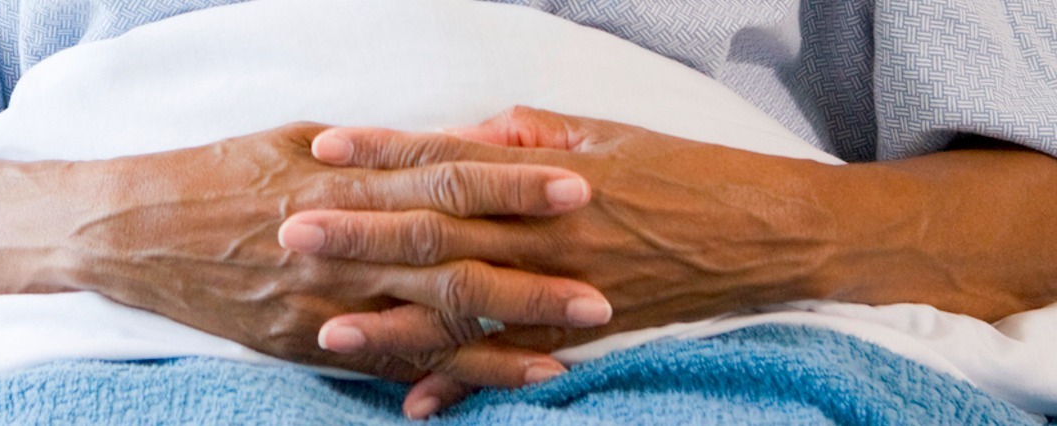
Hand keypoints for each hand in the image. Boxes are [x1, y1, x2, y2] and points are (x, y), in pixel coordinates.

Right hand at [58, 122, 612, 391]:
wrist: (135, 231)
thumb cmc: (219, 173)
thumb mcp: (295, 140)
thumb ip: (376, 151)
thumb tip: (451, 145)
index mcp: (345, 182)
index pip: (445, 180)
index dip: (513, 185)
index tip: (576, 184)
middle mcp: (342, 245)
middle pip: (453, 260)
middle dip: (531, 274)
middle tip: (604, 285)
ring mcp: (326, 300)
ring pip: (427, 322)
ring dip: (502, 336)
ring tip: (569, 345)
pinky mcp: (307, 342)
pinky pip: (384, 361)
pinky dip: (442, 375)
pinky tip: (489, 382)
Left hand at [286, 107, 844, 414]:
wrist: (765, 232)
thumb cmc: (686, 172)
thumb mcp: (608, 134)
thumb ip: (531, 134)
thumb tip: (470, 131)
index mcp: (547, 173)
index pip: (450, 159)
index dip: (386, 152)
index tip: (327, 149)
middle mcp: (546, 230)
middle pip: (439, 230)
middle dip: (361, 231)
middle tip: (291, 230)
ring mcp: (564, 287)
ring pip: (465, 306)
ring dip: (394, 317)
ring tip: (326, 325)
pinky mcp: (587, 332)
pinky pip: (515, 364)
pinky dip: (463, 384)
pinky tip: (410, 401)